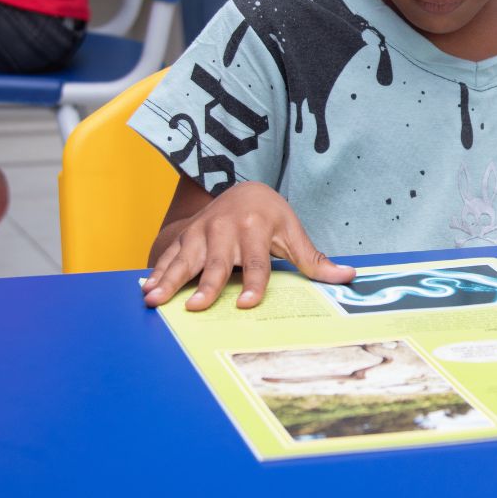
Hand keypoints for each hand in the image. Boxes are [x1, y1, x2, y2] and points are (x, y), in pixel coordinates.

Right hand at [141, 182, 353, 310]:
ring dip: (170, 280)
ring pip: (185, 260)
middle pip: (217, 263)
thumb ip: (315, 260)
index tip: (246, 304)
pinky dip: (156, 274)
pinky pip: (168, 258)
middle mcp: (226, 230)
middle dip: (206, 285)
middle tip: (197, 307)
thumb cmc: (271, 216)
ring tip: (156, 300)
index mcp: (256, 229)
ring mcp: (201, 233)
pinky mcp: (185, 238)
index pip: (257, 261)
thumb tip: (349, 277)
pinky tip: (146, 291)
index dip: (254, 282)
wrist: (243, 190)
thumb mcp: (294, 232)